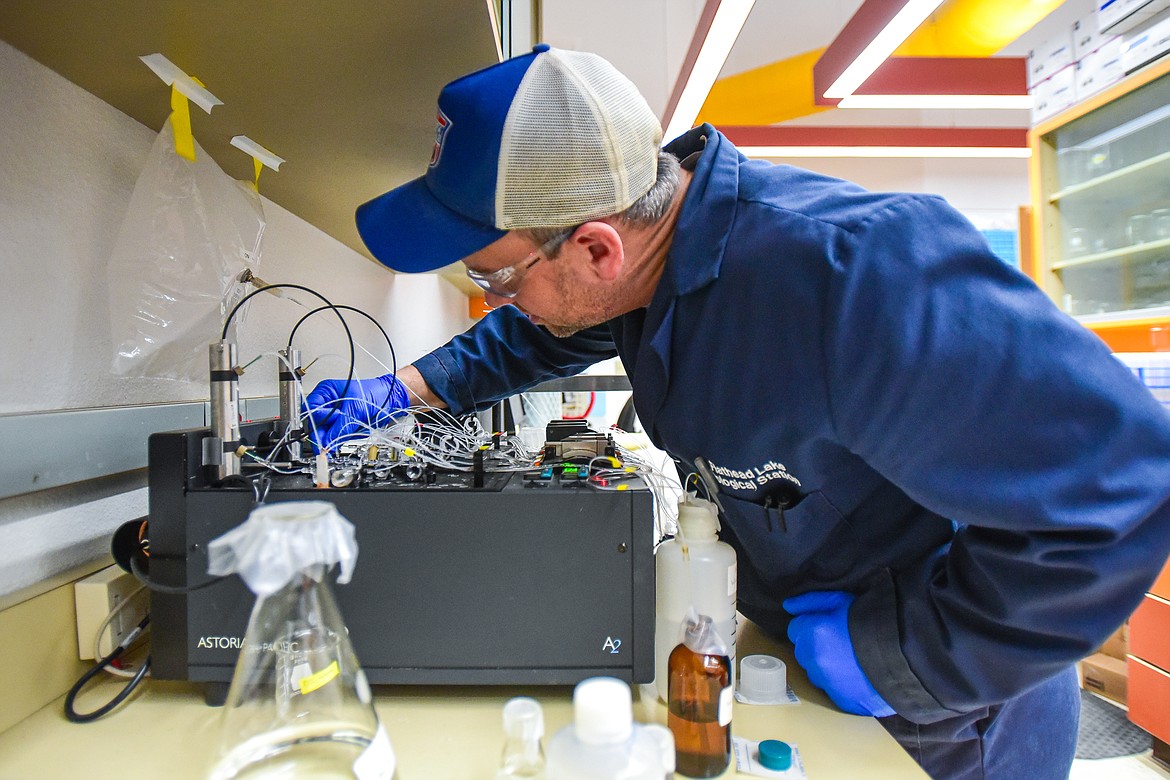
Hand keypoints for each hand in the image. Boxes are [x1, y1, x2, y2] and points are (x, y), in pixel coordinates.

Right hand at [304, 374, 409, 451]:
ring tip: (355, 427)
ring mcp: (336, 414)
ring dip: (340, 434)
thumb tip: (327, 442)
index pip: (310, 411)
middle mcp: (328, 403)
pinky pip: (339, 434)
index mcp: (326, 392)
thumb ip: (339, 427)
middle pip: (317, 424)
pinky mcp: (344, 422)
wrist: (392, 398)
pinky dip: (348, 435)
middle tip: (332, 442)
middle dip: (327, 432)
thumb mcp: (355, 409)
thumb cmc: (375, 393)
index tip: (321, 436)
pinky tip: (358, 428)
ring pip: (328, 432)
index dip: (315, 424)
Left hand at [783, 591, 894, 716]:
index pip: (795, 630)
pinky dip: (840, 684)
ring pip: (816, 672)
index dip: (812, 626)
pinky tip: (857, 675)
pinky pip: (832, 690)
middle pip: (803, 652)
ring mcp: (825, 683)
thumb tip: (787, 606)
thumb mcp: (840, 600)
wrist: (903, 653)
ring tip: (851, 660)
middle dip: (816, 646)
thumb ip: (810, 602)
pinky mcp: (839, 700)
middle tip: (841, 642)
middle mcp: (813, 660)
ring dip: (826, 666)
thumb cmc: (870, 621)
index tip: (829, 626)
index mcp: (810, 633)